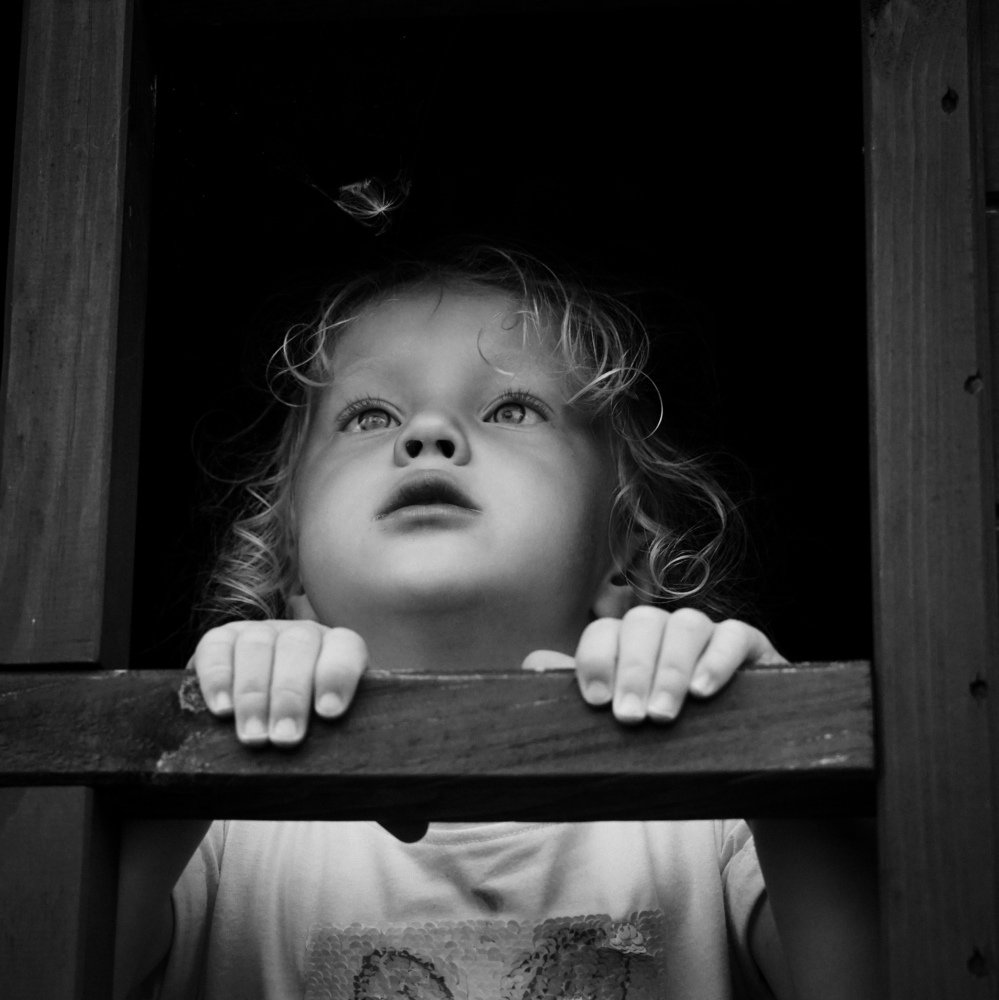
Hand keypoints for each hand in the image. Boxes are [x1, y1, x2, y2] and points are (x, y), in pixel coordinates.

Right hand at [190, 620, 367, 746]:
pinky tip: (222, 710)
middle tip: (285, 739)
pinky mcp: (221, 638)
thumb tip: (363, 774)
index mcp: (336, 648)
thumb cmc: (307, 724)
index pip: (345, 647)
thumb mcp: (329, 724)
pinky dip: (218, 678)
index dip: (337, 675)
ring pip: (257, 646)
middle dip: (290, 694)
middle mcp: (300, 634)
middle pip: (298, 645)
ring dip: (254, 694)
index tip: (329, 712)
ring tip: (254, 737)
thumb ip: (340, 732)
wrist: (263, 702)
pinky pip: (216, 648)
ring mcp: (260, 632)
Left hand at [522, 606, 785, 724]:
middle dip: (633, 670)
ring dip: (670, 667)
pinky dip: (717, 658)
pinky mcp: (751, 647)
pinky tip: (703, 690)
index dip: (596, 658)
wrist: (738, 767)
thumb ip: (582, 691)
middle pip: (642, 624)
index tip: (596, 701)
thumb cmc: (667, 744)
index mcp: (630, 645)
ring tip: (664, 713)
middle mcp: (666, 632)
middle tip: (630, 718)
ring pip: (686, 624)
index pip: (605, 631)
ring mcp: (709, 635)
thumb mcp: (618, 726)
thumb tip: (533, 663)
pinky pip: (734, 635)